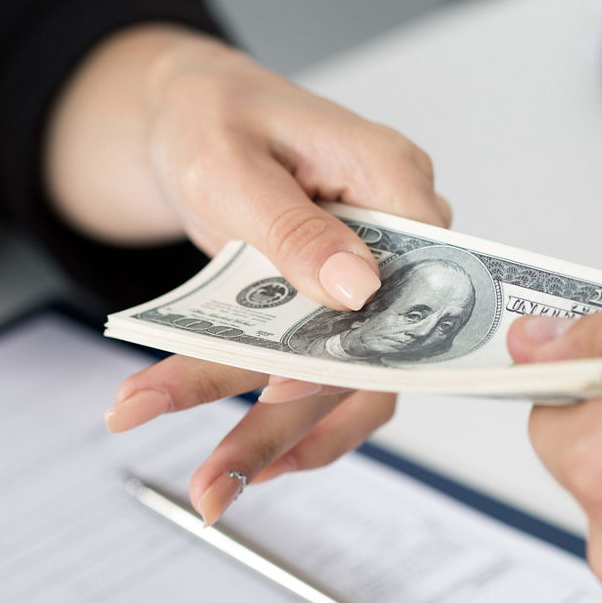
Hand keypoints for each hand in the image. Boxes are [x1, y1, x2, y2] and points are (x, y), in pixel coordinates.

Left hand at [61, 27, 448, 523]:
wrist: (194, 115)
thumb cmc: (215, 117)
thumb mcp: (231, 163)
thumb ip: (292, 226)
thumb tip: (358, 288)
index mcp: (391, 178)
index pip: (407, 275)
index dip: (358, 341)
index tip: (284, 385)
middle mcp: (400, 234)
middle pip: (373, 344)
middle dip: (289, 417)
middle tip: (217, 477)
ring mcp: (376, 274)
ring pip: (352, 377)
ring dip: (279, 436)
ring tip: (210, 487)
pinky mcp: (344, 305)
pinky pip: (333, 374)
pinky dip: (284, 418)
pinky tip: (245, 460)